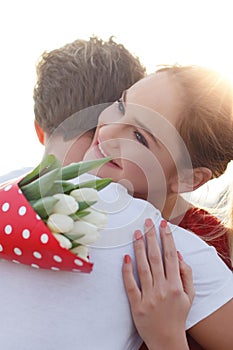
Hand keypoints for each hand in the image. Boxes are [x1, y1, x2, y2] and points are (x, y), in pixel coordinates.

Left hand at [122, 219, 193, 349]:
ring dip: (139, 248)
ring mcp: (148, 296)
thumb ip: (187, 275)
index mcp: (175, 285)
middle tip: (147, 222)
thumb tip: (179, 255)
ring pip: (142, 267)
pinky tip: (126, 257)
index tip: (163, 225)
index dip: (167, 238)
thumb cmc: (178, 316)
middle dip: (152, 237)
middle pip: (156, 257)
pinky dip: (127, 271)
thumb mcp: (189, 296)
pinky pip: (130, 285)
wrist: (167, 341)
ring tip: (137, 233)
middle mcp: (162, 288)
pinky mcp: (136, 305)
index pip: (171, 256)